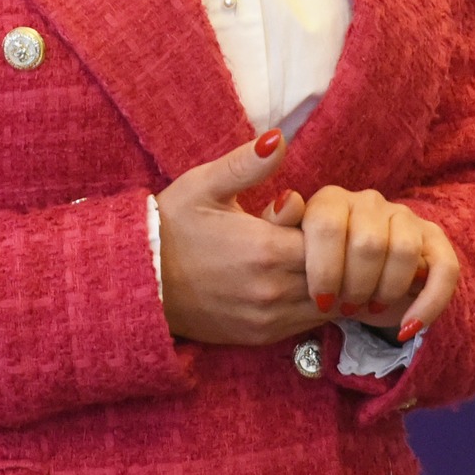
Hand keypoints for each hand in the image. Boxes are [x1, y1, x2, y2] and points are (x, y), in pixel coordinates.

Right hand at [156, 131, 319, 344]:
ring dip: (328, 282)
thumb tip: (278, 138)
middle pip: (336, 275)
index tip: (307, 216)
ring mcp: (268, 319)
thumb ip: (247, 164)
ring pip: (329, 304)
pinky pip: (307, 324)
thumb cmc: (172, 225)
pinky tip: (293, 282)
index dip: (329, 227)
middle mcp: (273, 290)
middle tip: (307, 236)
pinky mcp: (260, 336)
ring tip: (303, 258)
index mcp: (266, 249)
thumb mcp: (204, 185)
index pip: (332, 241)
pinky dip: (312, 304)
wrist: (138, 279)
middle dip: (333, 255)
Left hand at [270, 186, 459, 344]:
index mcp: (330, 200)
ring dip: (385, 290)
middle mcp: (369, 202)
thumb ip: (277, 228)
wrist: (348, 286)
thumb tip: (287, 202)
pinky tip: (408, 327)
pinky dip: (428, 304)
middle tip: (344, 305)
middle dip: (355, 285)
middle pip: (368, 242)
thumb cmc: (312, 270)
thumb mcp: (283, 252)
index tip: (319, 299)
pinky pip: (444, 269)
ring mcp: (404, 218)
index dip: (324, 268)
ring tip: (368, 306)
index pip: (328, 224)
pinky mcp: (434, 241)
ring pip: (404, 251)